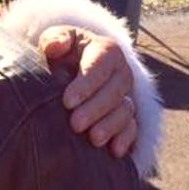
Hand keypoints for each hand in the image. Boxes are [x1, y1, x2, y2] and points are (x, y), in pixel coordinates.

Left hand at [38, 26, 136, 157]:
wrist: (72, 68)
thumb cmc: (62, 52)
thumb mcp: (58, 39)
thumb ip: (55, 38)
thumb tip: (55, 45)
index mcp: (107, 50)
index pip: (100, 65)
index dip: (85, 84)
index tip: (66, 101)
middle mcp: (122, 73)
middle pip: (115, 92)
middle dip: (95, 109)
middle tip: (75, 124)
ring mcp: (127, 95)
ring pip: (125, 111)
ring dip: (110, 126)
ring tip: (92, 139)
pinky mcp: (129, 115)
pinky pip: (134, 128)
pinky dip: (126, 139)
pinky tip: (114, 151)